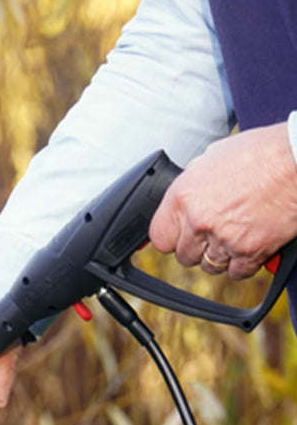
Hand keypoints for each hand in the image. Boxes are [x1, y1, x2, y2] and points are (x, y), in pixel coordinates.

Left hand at [150, 123, 296, 278]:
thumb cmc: (265, 152)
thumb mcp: (215, 158)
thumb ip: (193, 184)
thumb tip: (183, 200)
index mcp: (184, 196)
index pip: (160, 237)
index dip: (173, 237)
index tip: (183, 235)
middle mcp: (199, 220)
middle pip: (185, 255)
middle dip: (199, 246)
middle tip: (218, 232)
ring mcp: (224, 239)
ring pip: (210, 266)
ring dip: (222, 256)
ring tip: (238, 235)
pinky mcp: (250, 251)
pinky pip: (237, 272)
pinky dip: (245, 263)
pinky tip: (252, 245)